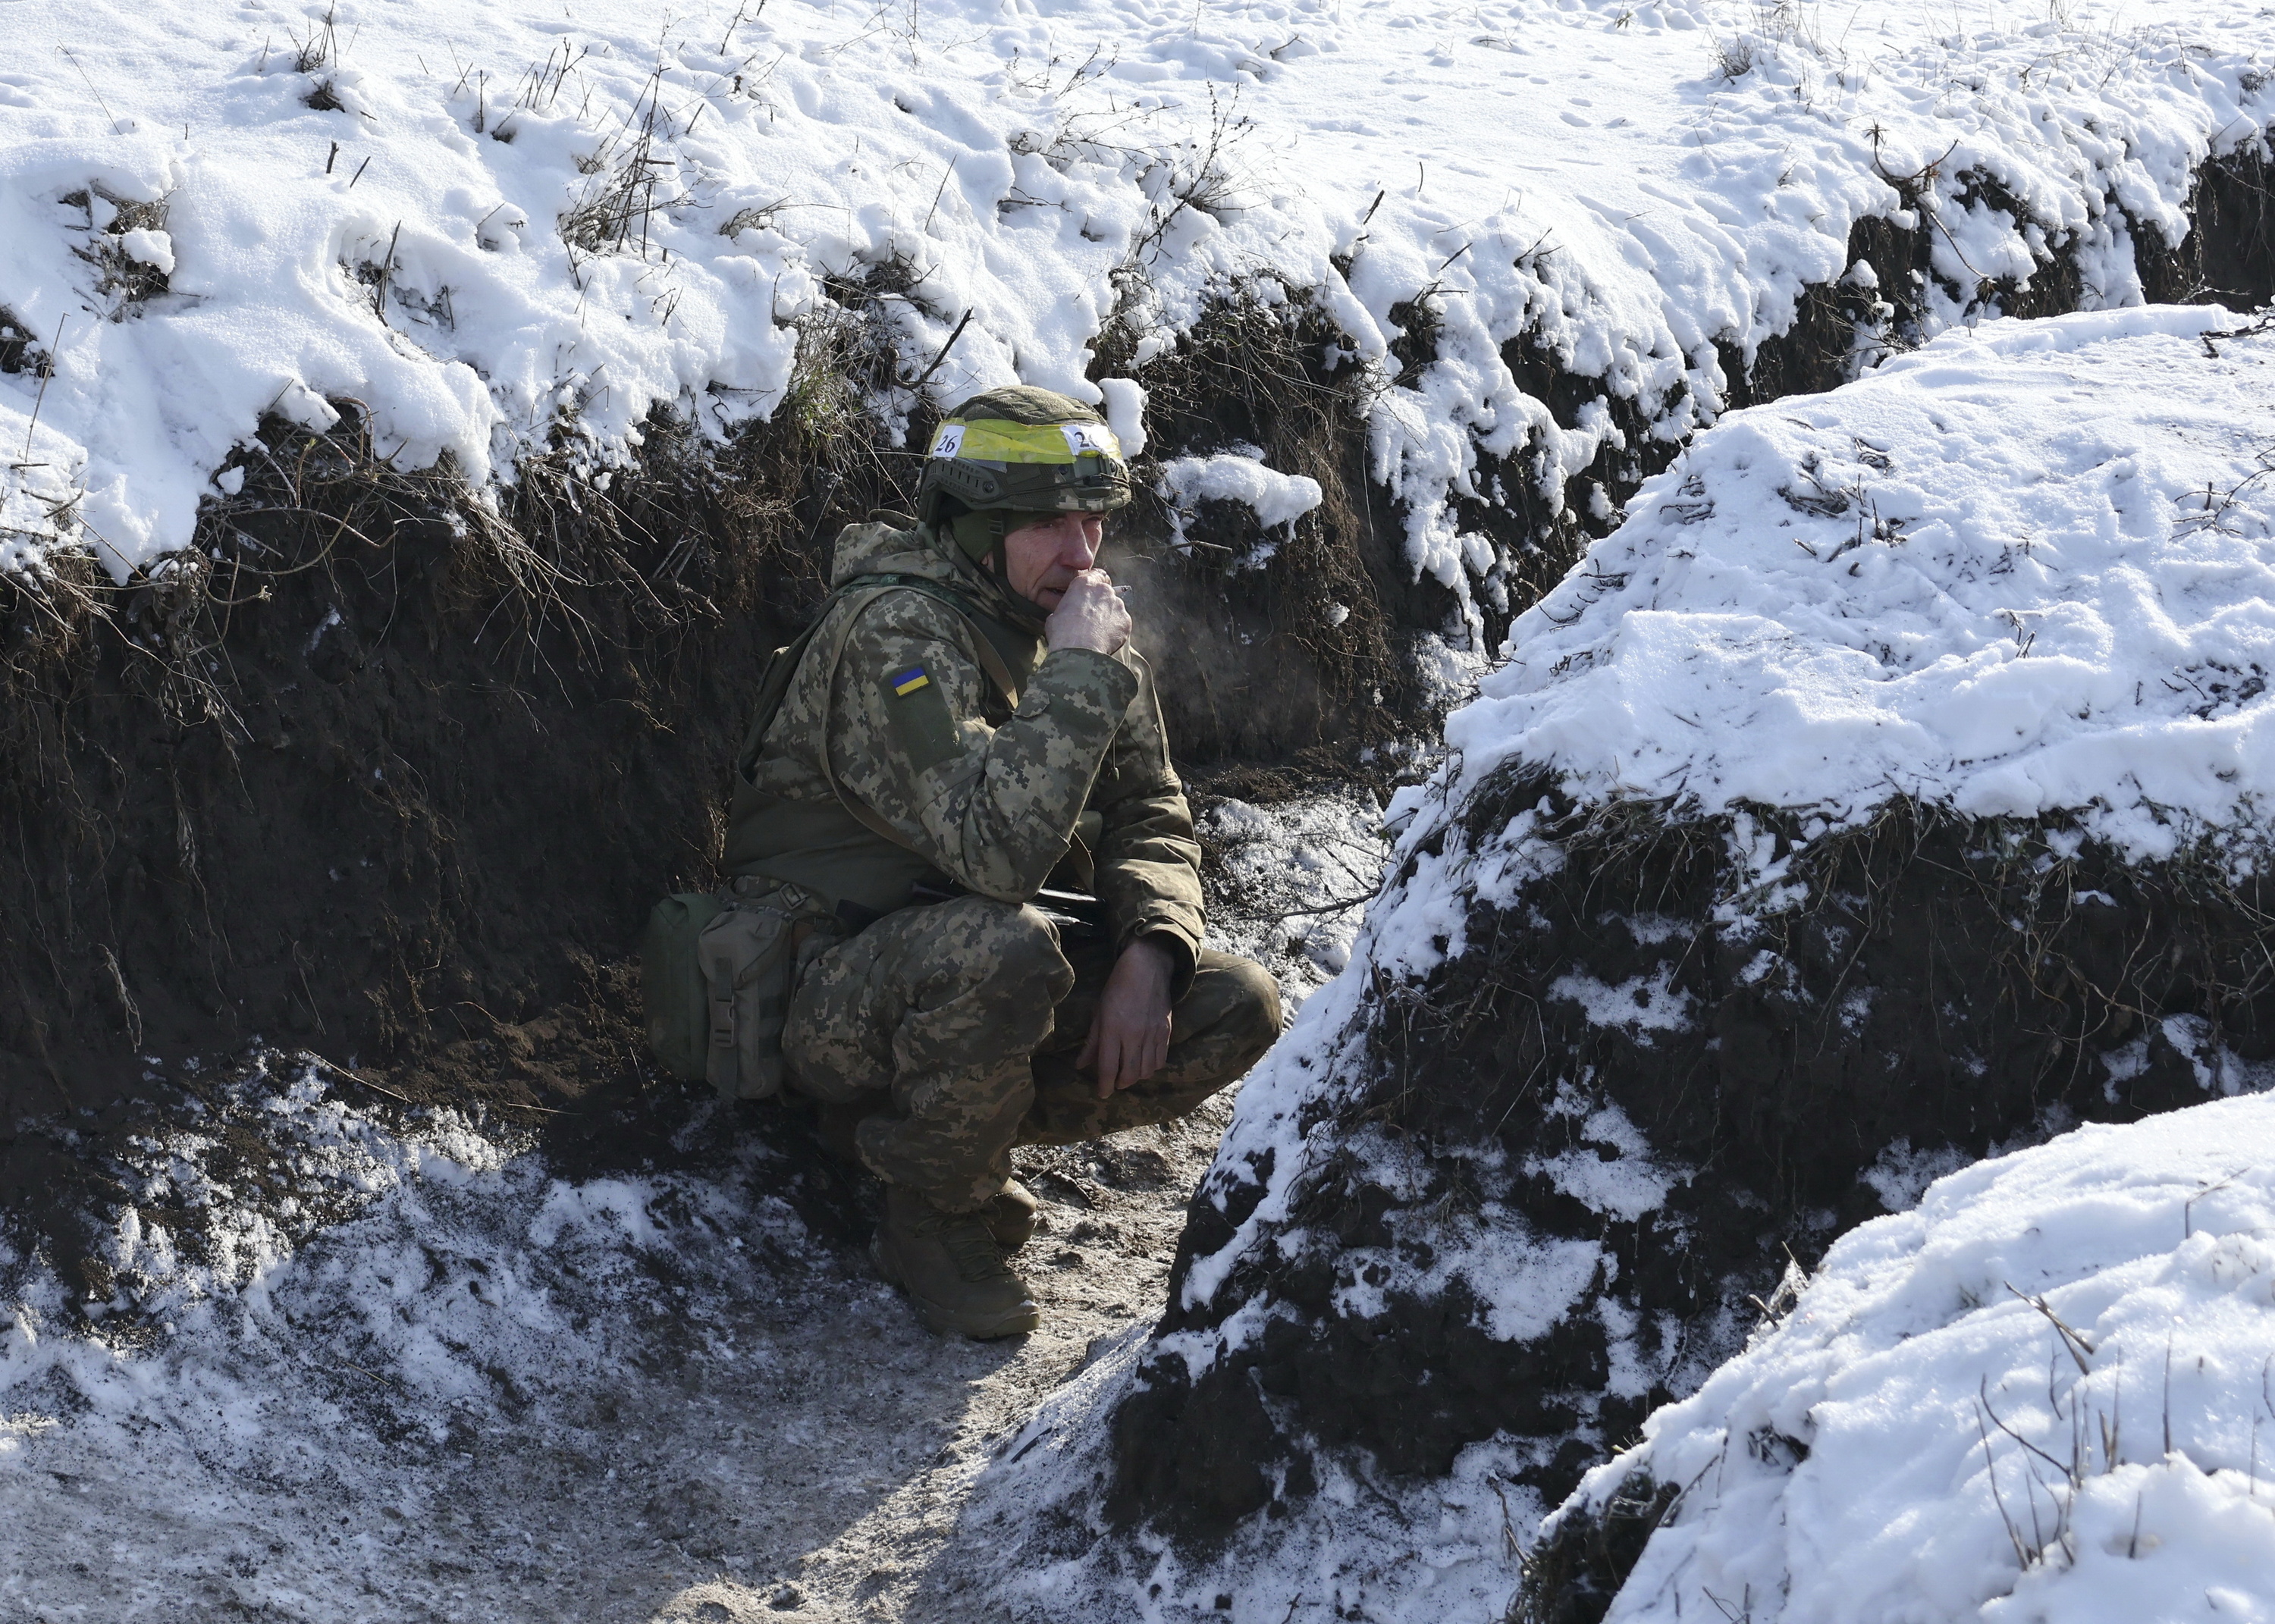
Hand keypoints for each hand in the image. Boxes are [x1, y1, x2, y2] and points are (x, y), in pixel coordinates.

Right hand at [1045, 568, 1131, 655]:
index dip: (1095, 585)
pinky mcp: (1126, 620)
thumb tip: (1066, 615)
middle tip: (1091, 618)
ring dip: (1109, 617)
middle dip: (1101, 603)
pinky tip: (1105, 639)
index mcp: (1084, 584)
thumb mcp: (1055, 615)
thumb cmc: (1063, 632)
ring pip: (1115, 608)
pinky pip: (1122, 623)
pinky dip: (1116, 630)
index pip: (1096, 575)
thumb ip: (1066, 608)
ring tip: (1097, 633)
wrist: (1078, 650)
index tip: (1092, 594)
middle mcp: (1104, 590)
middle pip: (1106, 593)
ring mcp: (1117, 605)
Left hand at [1077, 938, 1173, 1098]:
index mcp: (1112, 1029)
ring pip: (1146, 1071)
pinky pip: (1161, 1061)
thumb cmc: (1117, 988)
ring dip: (1136, 1077)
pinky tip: (1143, 1062)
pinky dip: (1151, 1067)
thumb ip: (1092, 1042)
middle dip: (1120, 1084)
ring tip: (1128, 1072)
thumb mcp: (1098, 1012)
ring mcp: (1152, 1034)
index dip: (1104, 1085)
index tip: (1102, 1093)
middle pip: (1129, 1075)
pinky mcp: (1165, 1031)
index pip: (1107, 1067)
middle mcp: (1133, 1034)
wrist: (1147, 968)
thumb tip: (1080, 1065)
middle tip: (1114, 1082)